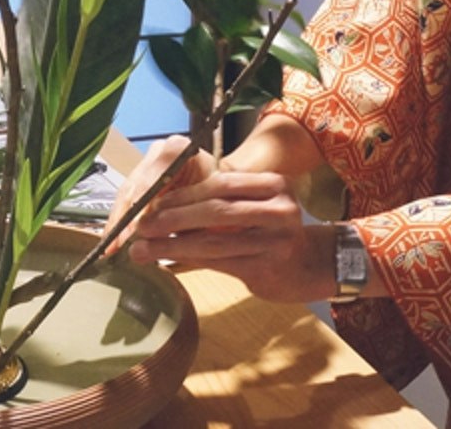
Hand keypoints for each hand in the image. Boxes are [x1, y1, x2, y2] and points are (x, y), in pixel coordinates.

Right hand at [105, 135, 214, 252]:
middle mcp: (158, 152)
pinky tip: (114, 241)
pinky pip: (126, 201)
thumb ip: (184, 216)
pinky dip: (121, 222)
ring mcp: (147, 164)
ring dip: (118, 223)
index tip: (133, 231)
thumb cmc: (223, 195)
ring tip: (112, 248)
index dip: (140, 208)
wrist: (227, 190)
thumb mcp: (210, 204)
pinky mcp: (141, 179)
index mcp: (177, 149)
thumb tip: (158, 235)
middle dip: (125, 219)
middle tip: (118, 245)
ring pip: (126, 195)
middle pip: (134, 187)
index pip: (152, 180)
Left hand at [125, 165, 337, 303]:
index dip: (183, 194)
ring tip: (143, 250)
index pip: (221, 184)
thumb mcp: (256, 208)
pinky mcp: (267, 267)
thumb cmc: (272, 233)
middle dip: (172, 219)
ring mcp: (276, 240)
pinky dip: (189, 260)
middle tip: (141, 227)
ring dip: (172, 245)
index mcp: (275, 185)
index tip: (152, 204)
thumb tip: (163, 208)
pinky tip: (168, 261)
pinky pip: (219, 262)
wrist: (310, 267)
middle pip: (215, 210)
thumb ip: (221, 204)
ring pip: (213, 240)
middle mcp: (280, 209)